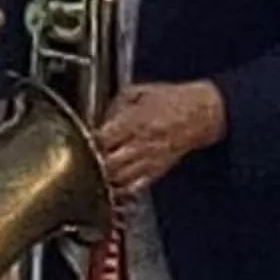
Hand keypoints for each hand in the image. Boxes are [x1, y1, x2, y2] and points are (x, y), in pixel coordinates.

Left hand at [94, 81, 226, 195]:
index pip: (101, 139)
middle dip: (91, 163)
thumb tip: (99, 119)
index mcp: (134, 122)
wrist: (201, 113)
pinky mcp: (157, 170)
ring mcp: (149, 160)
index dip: (86, 142)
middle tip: (81, 160)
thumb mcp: (137, 91)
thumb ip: (114, 106)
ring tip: (92, 174)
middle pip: (107, 163)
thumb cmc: (171, 99)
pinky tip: (111, 185)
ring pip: (118, 178)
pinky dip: (120, 188)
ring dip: (103, 177)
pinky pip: (134, 186)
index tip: (77, 141)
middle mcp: (140, 144)